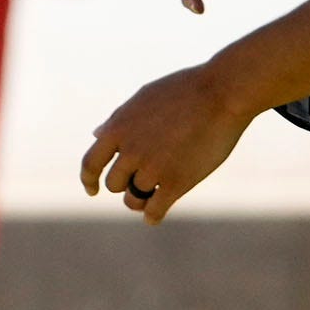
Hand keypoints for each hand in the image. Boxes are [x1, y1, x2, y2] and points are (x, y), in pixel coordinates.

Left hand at [80, 62, 253, 223]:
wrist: (221, 94)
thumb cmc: (184, 91)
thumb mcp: (142, 99)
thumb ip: (118, 121)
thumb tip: (97, 135)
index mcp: (118, 129)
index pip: (91, 163)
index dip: (88, 180)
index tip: (92, 190)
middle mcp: (130, 151)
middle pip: (114, 184)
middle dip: (125, 184)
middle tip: (140, 182)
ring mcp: (153, 168)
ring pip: (133, 199)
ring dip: (140, 200)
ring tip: (150, 197)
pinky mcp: (177, 182)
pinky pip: (155, 210)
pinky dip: (152, 216)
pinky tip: (153, 217)